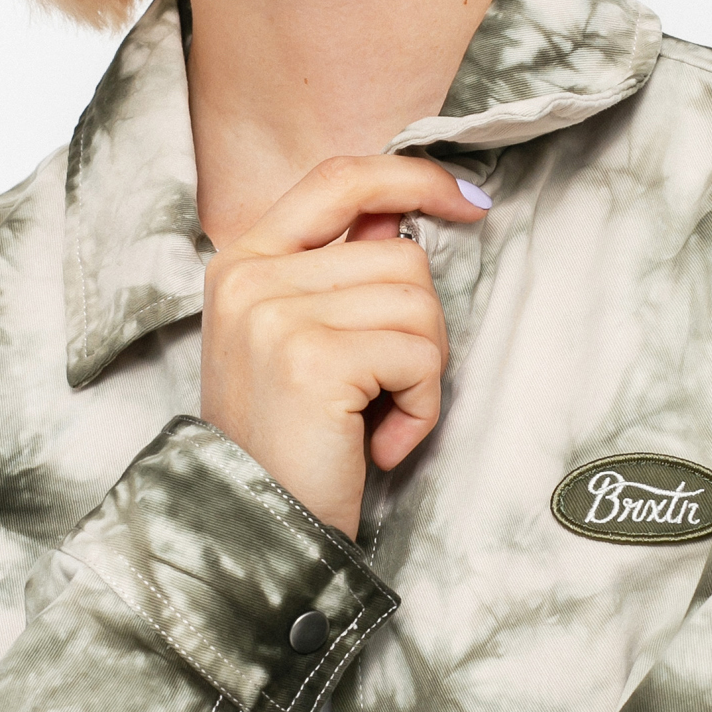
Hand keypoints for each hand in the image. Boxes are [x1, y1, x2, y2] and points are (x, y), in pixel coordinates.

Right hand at [199, 156, 489, 536]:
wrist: (253, 533)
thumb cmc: (286, 443)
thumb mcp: (297, 340)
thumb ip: (340, 271)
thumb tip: (406, 213)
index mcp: (242, 261)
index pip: (340, 179)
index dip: (413, 178)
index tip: (469, 201)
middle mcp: (250, 276)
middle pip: (401, 254)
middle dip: (421, 328)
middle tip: (385, 390)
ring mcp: (275, 314)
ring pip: (418, 301)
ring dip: (422, 372)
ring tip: (376, 419)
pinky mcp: (313, 358)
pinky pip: (418, 355)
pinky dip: (420, 407)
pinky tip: (380, 443)